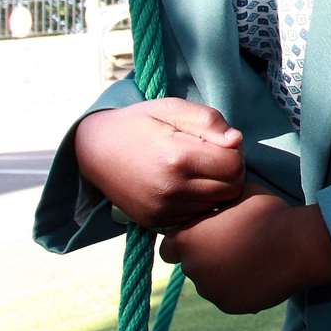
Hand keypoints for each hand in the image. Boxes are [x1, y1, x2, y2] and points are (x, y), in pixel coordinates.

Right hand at [75, 98, 245, 228]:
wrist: (94, 148)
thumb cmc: (139, 122)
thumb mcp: (172, 108)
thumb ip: (208, 120)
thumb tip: (236, 140)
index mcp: (178, 158)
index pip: (234, 166)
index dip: (234, 152)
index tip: (221, 144)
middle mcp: (170, 189)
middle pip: (230, 189)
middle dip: (230, 172)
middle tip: (214, 157)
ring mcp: (161, 210)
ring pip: (216, 206)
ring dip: (216, 188)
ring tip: (199, 170)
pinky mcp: (154, 222)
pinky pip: (195, 217)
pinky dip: (199, 203)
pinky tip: (187, 185)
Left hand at [159, 186, 330, 313]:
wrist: (300, 246)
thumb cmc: (269, 214)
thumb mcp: (240, 194)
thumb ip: (218, 199)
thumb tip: (213, 193)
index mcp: (189, 241)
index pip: (168, 247)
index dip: (185, 240)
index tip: (204, 234)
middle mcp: (194, 270)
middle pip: (191, 265)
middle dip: (206, 256)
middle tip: (234, 243)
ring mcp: (212, 291)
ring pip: (209, 282)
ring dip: (222, 272)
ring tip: (250, 258)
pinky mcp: (231, 306)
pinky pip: (227, 295)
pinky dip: (238, 287)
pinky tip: (258, 272)